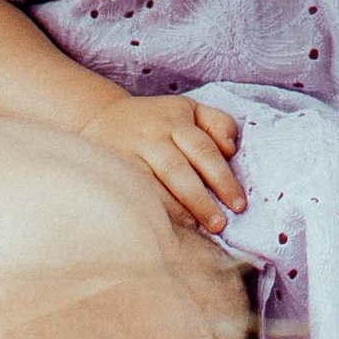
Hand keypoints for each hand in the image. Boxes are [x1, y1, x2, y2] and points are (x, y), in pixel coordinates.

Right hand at [82, 86, 247, 234]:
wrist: (100, 117)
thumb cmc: (158, 121)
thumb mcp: (190, 109)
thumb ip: (218, 124)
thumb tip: (231, 150)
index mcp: (177, 119)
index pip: (204, 151)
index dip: (223, 179)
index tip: (238, 205)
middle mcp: (153, 136)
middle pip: (179, 170)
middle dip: (201, 200)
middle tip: (219, 225)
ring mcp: (130, 154)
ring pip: (153, 184)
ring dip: (175, 209)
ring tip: (195, 229)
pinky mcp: (113, 170)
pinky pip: (133, 192)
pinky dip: (149, 209)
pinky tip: (163, 227)